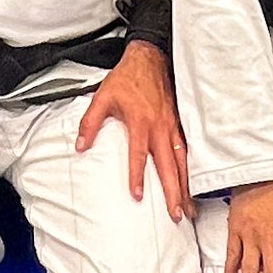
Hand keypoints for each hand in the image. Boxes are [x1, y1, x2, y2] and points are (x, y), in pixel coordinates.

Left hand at [75, 41, 190, 219]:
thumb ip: (90, 123)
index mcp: (140, 121)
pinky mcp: (179, 123)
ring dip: (186, 186)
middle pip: (168, 165)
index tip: (138, 196)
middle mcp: (159, 127)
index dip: (137, 176)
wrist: (149, 58)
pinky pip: (187, 150)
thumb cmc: (127, 78)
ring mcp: (172, 126)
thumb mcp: (102, 97)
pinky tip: (192, 184)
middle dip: (174, 191)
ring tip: (188, 208)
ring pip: (182, 161)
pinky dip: (191, 169)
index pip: (139, 154)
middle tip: (176, 214)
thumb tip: (80, 146)